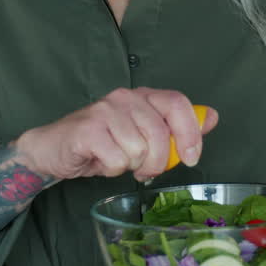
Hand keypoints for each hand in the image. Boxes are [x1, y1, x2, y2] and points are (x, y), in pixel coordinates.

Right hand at [15, 88, 217, 181]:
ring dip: (129, 166)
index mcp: (143, 96)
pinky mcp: (87, 128)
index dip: (190, 133)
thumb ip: (175, 128)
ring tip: (115, 159)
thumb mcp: (143, 136)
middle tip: (142, 169)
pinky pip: (117, 160)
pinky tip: (100, 161)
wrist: (53, 149)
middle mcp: (125, 97)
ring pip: (138, 150)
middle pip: (160, 134)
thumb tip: (212, 118)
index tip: (191, 158)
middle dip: (157, 162)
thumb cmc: (102, 144)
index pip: (178, 103)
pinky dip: (111, 169)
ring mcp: (105, 110)